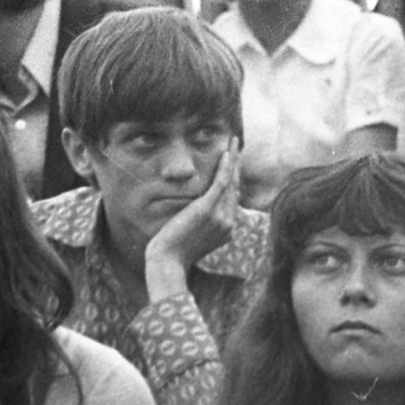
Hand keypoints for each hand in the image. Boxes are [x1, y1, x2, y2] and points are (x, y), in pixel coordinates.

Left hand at [144, 139, 240, 301]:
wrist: (168, 261)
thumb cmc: (174, 253)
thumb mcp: (193, 239)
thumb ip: (201, 226)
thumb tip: (197, 216)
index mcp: (226, 230)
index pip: (233, 200)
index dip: (234, 180)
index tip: (233, 165)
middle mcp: (228, 223)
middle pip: (236, 187)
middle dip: (237, 165)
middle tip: (237, 146)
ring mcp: (220, 216)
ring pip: (231, 182)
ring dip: (234, 159)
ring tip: (234, 142)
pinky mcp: (207, 209)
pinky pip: (221, 183)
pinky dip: (225, 167)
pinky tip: (226, 153)